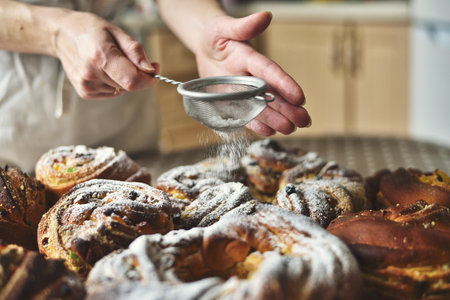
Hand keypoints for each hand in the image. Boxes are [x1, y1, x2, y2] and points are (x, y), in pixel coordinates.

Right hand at [54, 10, 157, 98]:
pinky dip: (113, 83)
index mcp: (100, 56)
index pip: (133, 80)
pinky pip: (111, 92)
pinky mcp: (85, 92)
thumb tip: (151, 70)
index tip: (155, 70)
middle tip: (127, 58)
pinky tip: (103, 69)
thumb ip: (135, 52)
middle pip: (129, 85)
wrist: (62, 35)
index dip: (148, 80)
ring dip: (123, 78)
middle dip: (136, 75)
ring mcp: (86, 85)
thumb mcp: (116, 32)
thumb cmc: (91, 30)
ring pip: (121, 90)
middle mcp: (91, 74)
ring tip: (110, 61)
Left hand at [195, 12, 310, 135]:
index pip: (270, 71)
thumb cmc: (216, 35)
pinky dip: (257, 123)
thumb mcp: (225, 28)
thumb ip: (244, 26)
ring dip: (277, 119)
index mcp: (250, 58)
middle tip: (304, 121)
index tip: (300, 97)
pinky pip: (246, 114)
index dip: (284, 84)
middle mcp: (252, 76)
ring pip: (263, 107)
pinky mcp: (234, 101)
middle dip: (289, 108)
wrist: (206, 47)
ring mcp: (244, 90)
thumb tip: (266, 15)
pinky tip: (270, 131)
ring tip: (291, 129)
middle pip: (272, 94)